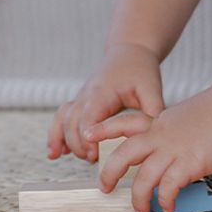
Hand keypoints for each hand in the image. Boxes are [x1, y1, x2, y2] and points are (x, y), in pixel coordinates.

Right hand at [47, 43, 164, 162]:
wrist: (130, 51)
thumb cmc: (140, 69)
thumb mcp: (151, 88)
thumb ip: (154, 112)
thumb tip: (156, 135)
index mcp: (102, 92)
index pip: (87, 117)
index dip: (87, 138)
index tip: (95, 156)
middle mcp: (87, 94)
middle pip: (71, 122)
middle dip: (77, 144)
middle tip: (93, 160)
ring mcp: (81, 97)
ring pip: (63, 119)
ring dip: (63, 139)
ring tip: (64, 156)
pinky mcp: (80, 101)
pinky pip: (62, 117)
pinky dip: (56, 134)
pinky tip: (55, 152)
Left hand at [88, 85, 211, 211]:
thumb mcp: (184, 118)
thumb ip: (171, 131)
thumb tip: (169, 148)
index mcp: (158, 123)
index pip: (124, 123)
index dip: (103, 129)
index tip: (87, 135)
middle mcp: (160, 136)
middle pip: (124, 154)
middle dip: (110, 173)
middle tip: (104, 188)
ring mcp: (173, 150)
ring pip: (144, 177)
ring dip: (139, 198)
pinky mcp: (189, 163)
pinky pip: (169, 187)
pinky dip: (165, 200)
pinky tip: (167, 208)